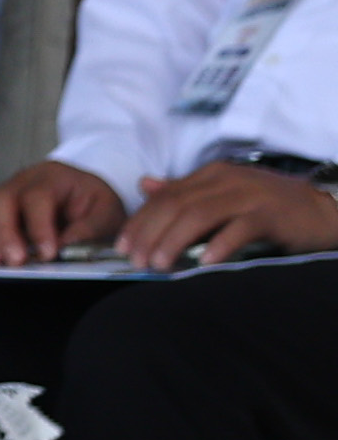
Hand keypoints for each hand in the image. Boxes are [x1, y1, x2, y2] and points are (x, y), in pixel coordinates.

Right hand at [0, 159, 126, 264]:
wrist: (85, 193)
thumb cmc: (94, 203)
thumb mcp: (107, 212)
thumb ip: (90, 228)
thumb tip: (64, 247)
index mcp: (52, 178)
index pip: (37, 197)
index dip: (39, 226)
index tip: (48, 254)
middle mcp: (21, 181)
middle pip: (0, 198)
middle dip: (2, 232)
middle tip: (13, 261)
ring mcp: (2, 191)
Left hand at [119, 162, 337, 271]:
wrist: (322, 210)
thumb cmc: (270, 207)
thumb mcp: (224, 194)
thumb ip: (186, 191)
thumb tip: (145, 185)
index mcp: (210, 175)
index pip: (165, 196)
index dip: (141, 221)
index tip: (123, 245)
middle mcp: (224, 180)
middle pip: (175, 205)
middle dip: (150, 234)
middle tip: (135, 260)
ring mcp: (247, 196)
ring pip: (199, 215)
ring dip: (174, 241)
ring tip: (159, 264)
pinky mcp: (269, 214)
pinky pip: (239, 229)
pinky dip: (219, 245)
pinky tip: (205, 263)